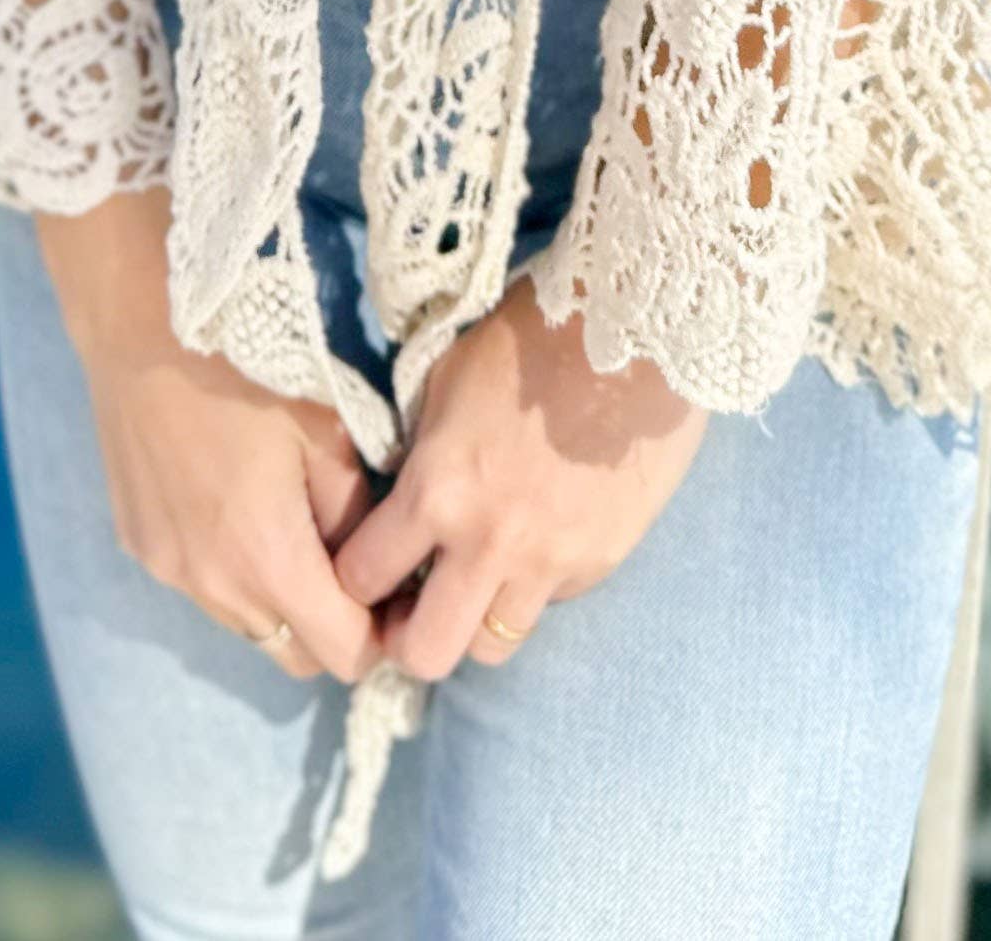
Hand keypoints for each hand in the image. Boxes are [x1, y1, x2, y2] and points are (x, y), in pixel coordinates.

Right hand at [37, 188, 379, 684]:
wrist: (143, 332)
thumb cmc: (250, 373)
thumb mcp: (329, 435)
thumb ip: (356, 517)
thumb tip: (373, 568)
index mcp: (270, 562)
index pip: (344, 655)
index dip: (380, 636)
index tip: (396, 598)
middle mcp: (216, 589)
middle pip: (295, 656)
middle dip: (332, 630)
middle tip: (351, 572)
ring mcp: (170, 574)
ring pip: (247, 627)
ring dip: (279, 603)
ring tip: (291, 533)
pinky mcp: (142, 549)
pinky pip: (203, 590)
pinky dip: (231, 574)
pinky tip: (233, 507)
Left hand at [331, 267, 708, 679]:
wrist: (637, 337)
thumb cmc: (530, 340)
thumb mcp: (446, 384)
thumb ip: (419, 457)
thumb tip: (403, 502)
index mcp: (436, 490)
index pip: (362, 578)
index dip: (353, 580)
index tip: (365, 569)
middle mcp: (487, 544)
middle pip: (424, 654)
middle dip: (405, 639)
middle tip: (411, 608)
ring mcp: (549, 564)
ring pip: (490, 648)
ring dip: (471, 624)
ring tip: (472, 585)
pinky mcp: (598, 564)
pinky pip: (547, 605)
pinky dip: (531, 588)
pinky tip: (535, 542)